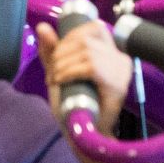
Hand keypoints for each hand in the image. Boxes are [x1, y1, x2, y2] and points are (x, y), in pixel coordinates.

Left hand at [34, 19, 132, 136]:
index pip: (93, 28)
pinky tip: (61, 80)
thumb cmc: (74, 105)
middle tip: (52, 72)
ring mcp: (121, 72)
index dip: (70, 36)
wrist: (85, 136)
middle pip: (86, 39)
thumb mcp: (60, 73)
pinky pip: (91, 66)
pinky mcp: (117, 85)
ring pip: (87, 52)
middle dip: (61, 52)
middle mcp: (121, 59)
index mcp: (113, 53)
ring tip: (56, 79)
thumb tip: (42, 27)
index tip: (57, 56)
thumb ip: (52, 51)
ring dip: (63, 64)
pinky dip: (70, 71)